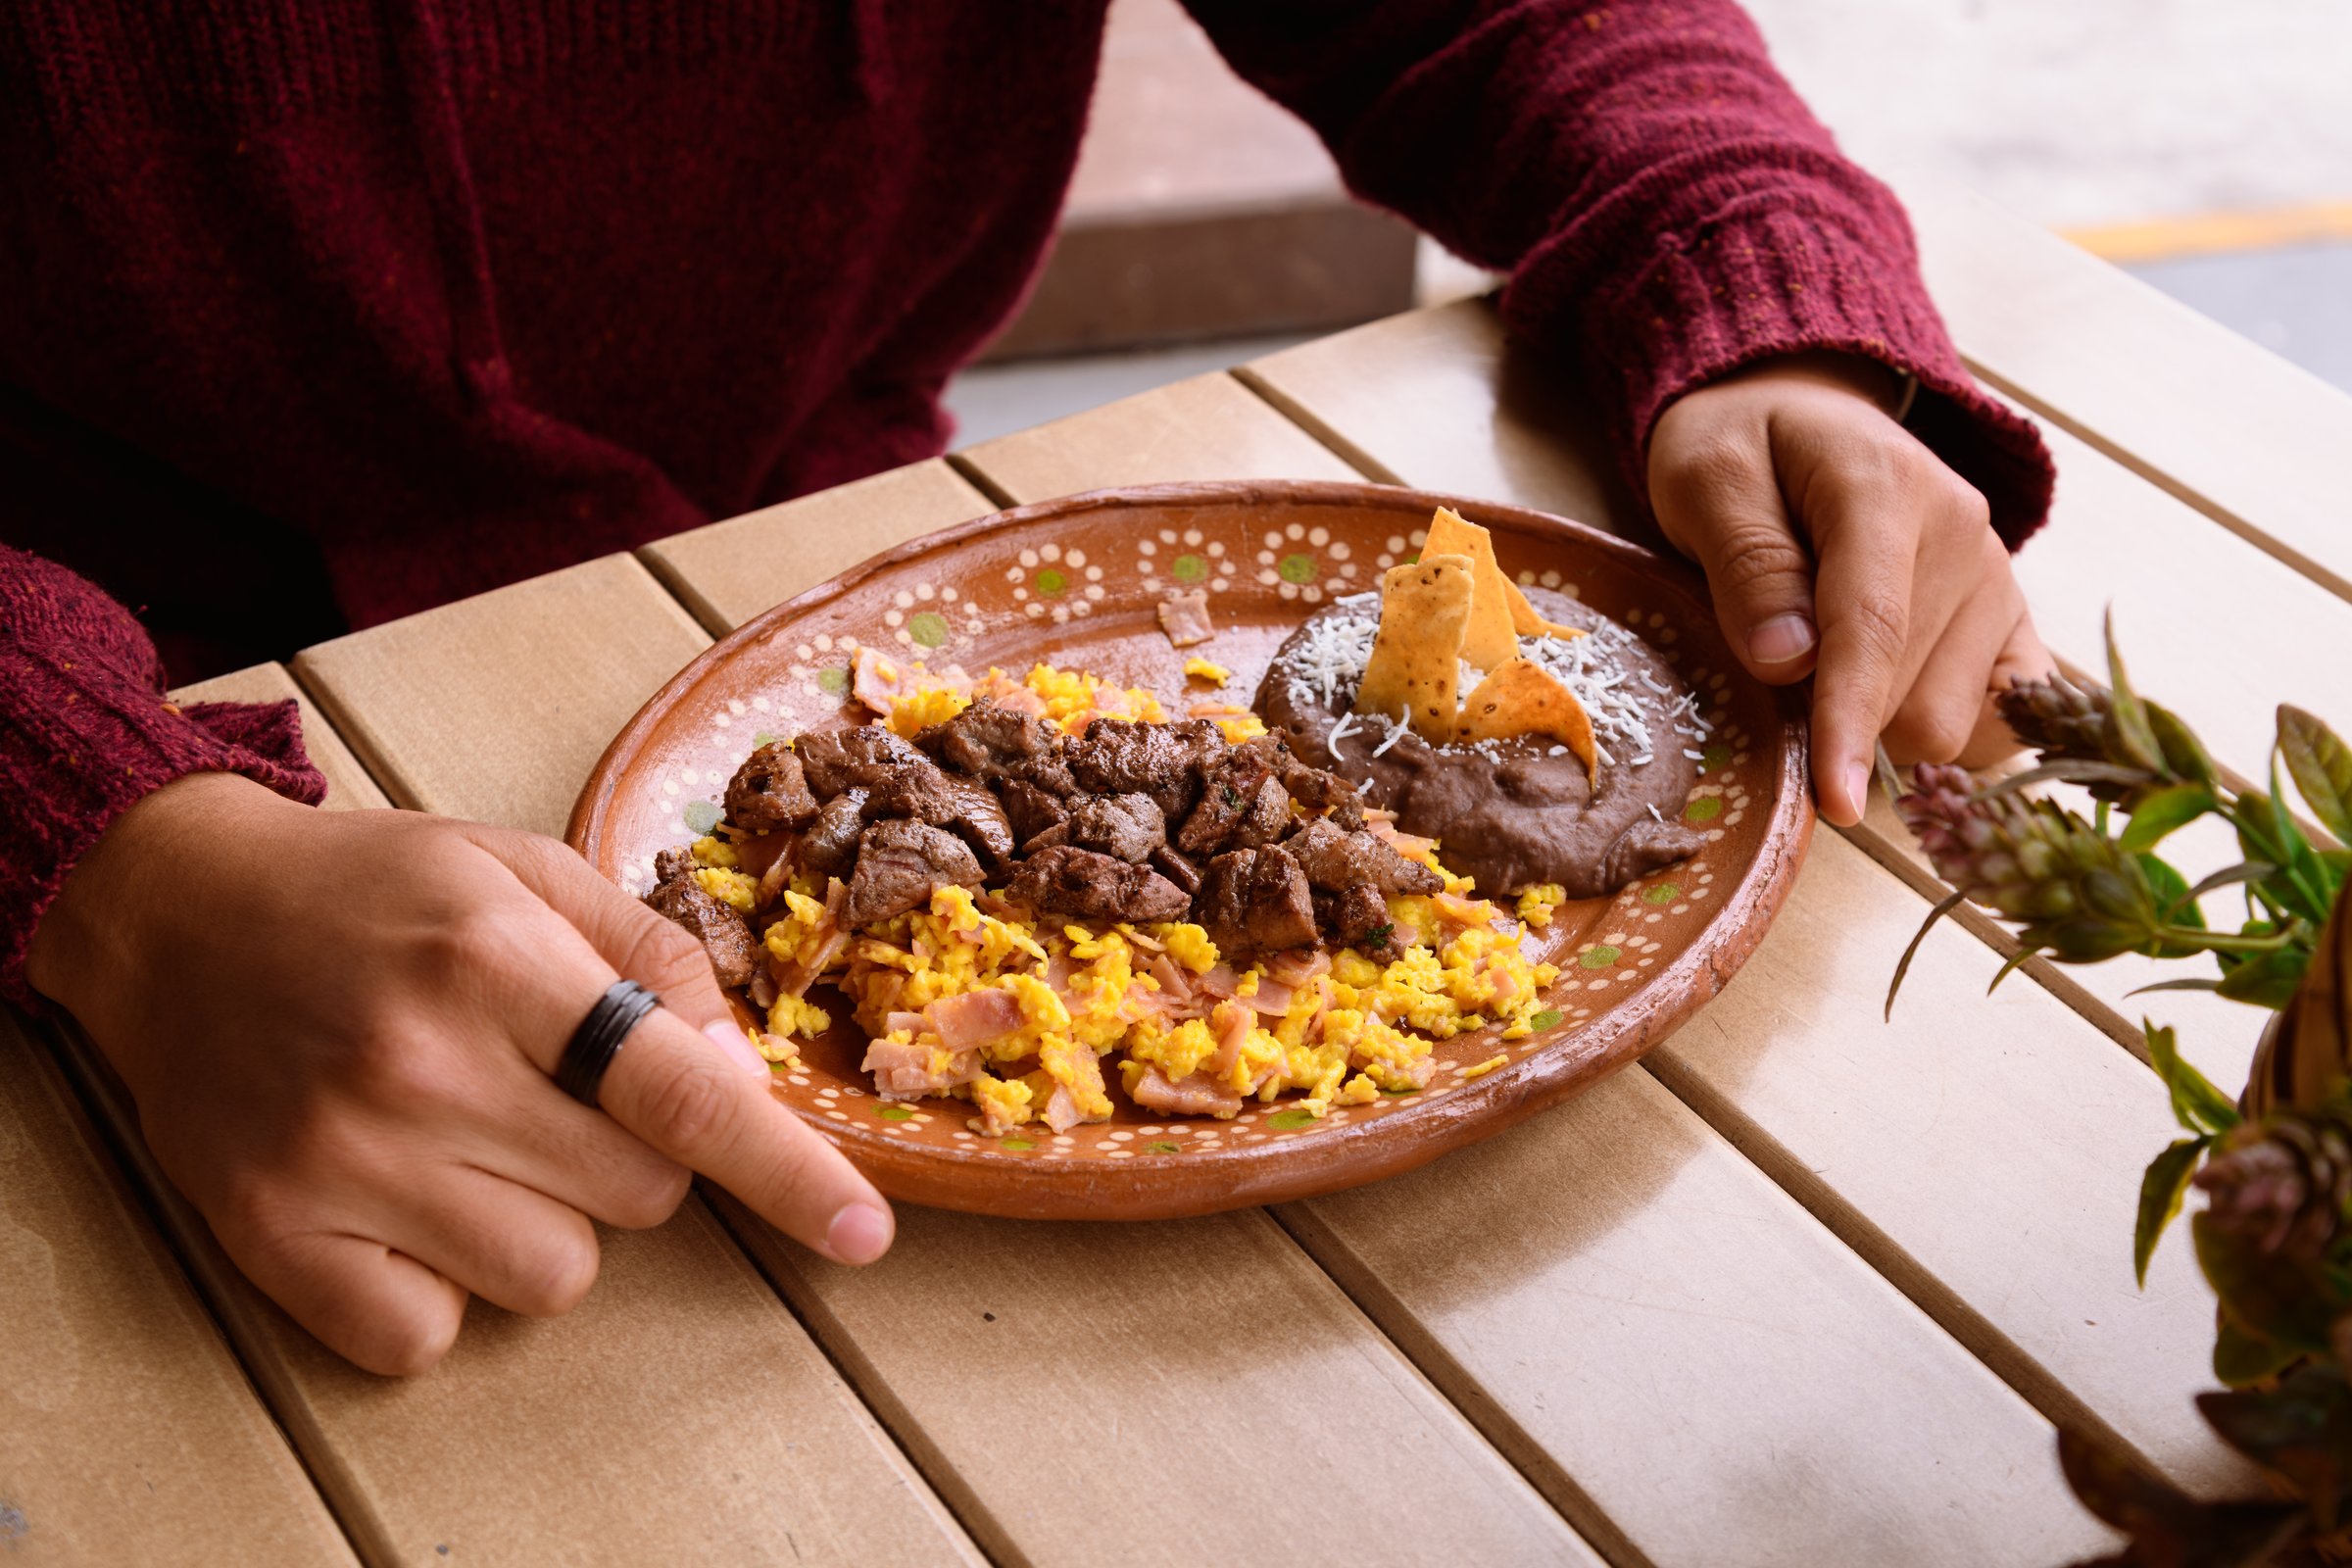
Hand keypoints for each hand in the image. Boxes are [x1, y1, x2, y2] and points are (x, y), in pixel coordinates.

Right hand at [26, 774, 892, 1374]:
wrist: (177, 913)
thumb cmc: (380, 894)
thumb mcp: (529, 873)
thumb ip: (655, 957)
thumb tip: (743, 1076)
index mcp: (496, 959)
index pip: (680, 1098)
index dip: (787, 1172)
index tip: (863, 1232)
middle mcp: (419, 1063)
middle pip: (639, 1198)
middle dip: (631, 1157)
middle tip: (547, 1090)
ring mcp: (339, 1159)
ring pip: (552, 1277)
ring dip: (543, 1225)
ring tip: (470, 1139)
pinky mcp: (270, 1236)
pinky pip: (429, 1337)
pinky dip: (438, 1288)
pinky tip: (401, 1199)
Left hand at [1646, 351, 2052, 824]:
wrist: (1799, 408)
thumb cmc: (1742, 447)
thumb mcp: (1707, 480)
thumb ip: (1748, 564)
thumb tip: (1788, 661)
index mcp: (1886, 490)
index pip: (1872, 630)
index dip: (1848, 725)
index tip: (1833, 802)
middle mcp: (1965, 536)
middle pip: (1913, 697)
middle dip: (1837, 719)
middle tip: (1773, 670)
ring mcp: (1998, 580)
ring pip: (1953, 722)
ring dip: (1879, 725)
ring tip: (1822, 668)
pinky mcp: (2011, 618)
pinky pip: (2002, 719)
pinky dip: (1949, 732)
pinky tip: (1894, 708)